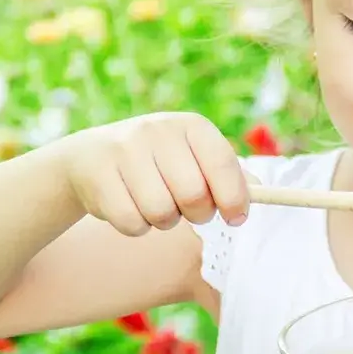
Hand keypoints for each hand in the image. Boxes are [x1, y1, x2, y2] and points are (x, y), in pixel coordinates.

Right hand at [53, 112, 249, 235]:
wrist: (92, 158)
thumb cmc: (160, 164)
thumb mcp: (194, 159)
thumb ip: (229, 176)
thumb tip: (260, 193)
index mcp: (191, 126)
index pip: (222, 164)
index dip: (234, 198)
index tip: (236, 219)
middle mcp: (158, 130)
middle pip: (193, 196)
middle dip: (196, 215)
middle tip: (187, 210)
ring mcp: (124, 150)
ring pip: (161, 214)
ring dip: (164, 222)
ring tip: (155, 204)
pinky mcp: (97, 174)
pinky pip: (131, 223)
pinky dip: (137, 227)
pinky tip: (130, 207)